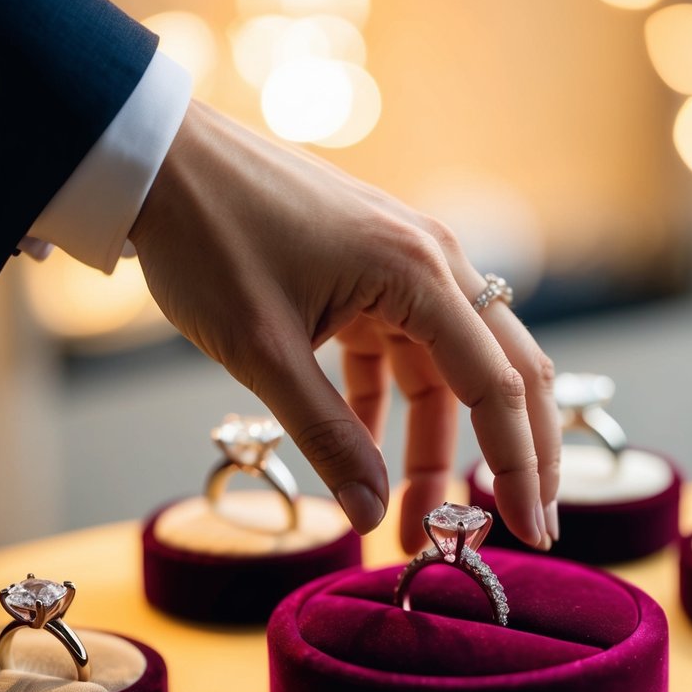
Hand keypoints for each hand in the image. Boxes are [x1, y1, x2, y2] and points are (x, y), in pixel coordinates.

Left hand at [130, 100, 559, 552]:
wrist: (161, 161)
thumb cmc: (208, 240)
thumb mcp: (265, 353)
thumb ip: (326, 438)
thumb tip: (371, 516)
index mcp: (420, 272)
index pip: (498, 386)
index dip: (519, 466)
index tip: (531, 530)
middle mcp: (432, 261)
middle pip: (503, 374)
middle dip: (513, 457)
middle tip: (521, 530)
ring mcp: (403, 264)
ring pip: (448, 371)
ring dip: (435, 445)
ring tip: (413, 521)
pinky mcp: (370, 273)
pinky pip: (400, 352)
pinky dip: (388, 409)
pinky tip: (364, 461)